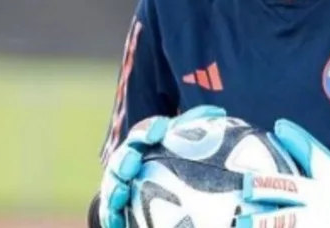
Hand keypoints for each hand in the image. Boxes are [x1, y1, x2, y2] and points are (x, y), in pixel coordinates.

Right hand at [98, 105, 225, 227]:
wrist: (164, 192)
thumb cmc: (178, 159)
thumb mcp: (189, 143)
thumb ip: (198, 126)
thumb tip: (218, 111)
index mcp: (145, 142)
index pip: (144, 132)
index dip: (149, 130)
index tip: (158, 131)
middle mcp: (129, 161)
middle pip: (123, 158)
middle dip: (125, 158)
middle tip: (133, 161)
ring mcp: (119, 185)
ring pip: (113, 186)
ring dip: (114, 188)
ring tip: (121, 192)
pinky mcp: (116, 209)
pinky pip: (111, 214)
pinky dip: (113, 217)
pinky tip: (117, 223)